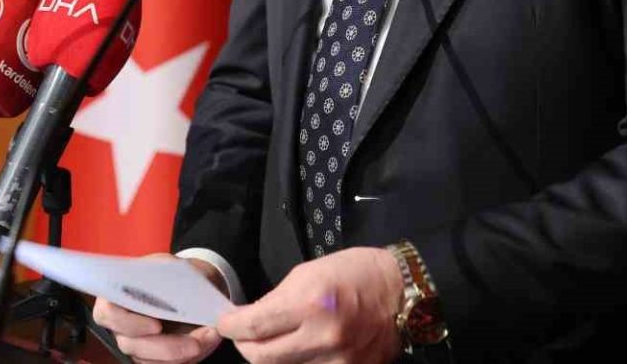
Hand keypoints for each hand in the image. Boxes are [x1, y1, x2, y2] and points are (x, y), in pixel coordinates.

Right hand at [91, 255, 224, 362]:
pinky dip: (187, 357)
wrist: (192, 286)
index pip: (106, 312)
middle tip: (196, 342)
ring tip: (209, 336)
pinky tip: (206, 342)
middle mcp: (121, 322)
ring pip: (149, 360)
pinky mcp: (151, 356)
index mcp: (117, 294)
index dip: (128, 323)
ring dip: (182, 353)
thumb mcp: (173, 267)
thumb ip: (167, 277)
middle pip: (130, 344)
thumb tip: (171, 289)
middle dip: (166, 347)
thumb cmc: (176, 274)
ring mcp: (134, 342)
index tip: (157, 325)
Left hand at [216, 247, 403, 362]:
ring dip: (269, 357)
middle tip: (242, 335)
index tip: (225, 323)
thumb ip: (278, 299)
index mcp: (309, 303)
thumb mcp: (308, 273)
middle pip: (261, 358)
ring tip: (272, 341)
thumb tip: (250, 319)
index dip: (231, 327)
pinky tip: (297, 350)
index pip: (254, 327)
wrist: (402, 292)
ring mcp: (337, 361)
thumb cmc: (354, 273)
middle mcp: (322, 336)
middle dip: (244, 346)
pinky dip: (296, 363)